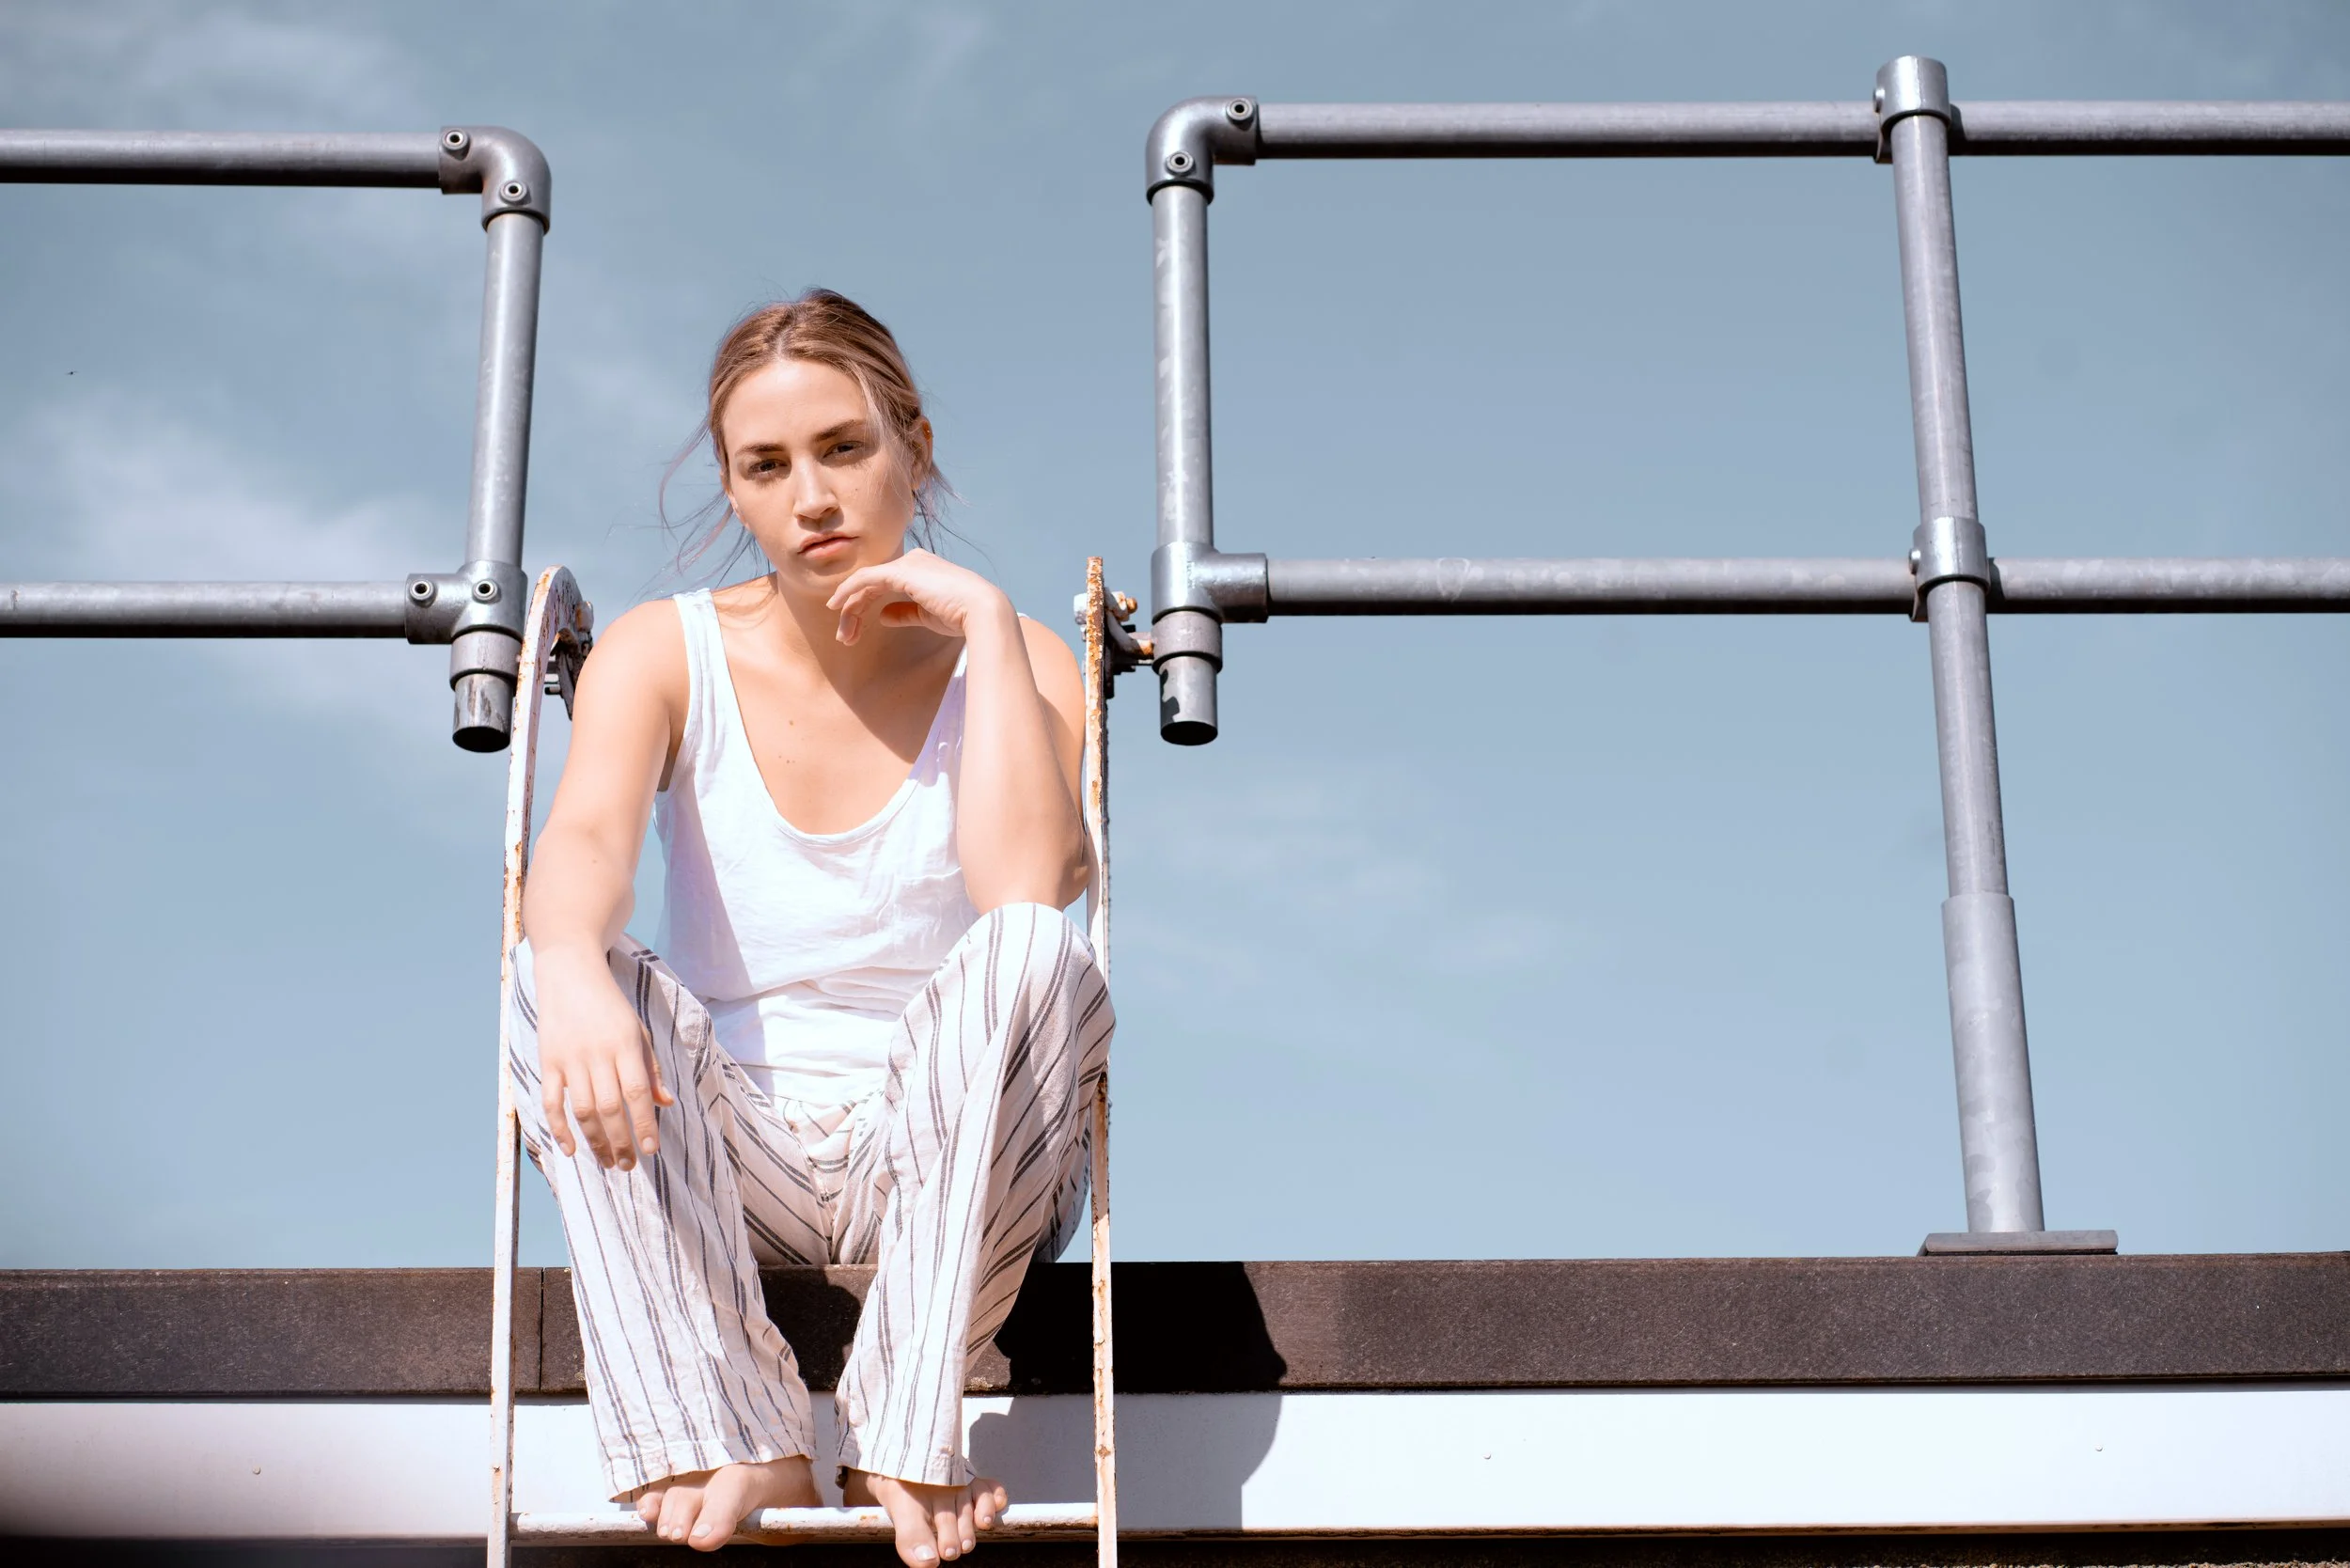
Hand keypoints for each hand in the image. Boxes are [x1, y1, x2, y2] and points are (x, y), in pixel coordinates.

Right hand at [533, 949, 673, 1169]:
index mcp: (625, 1045)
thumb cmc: (610, 1006)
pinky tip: (570, 1149)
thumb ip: (650, 1068)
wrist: (569, 973)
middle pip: (610, 1108)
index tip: (651, 1150)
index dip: (644, 1125)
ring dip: (595, 1141)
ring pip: (582, 1110)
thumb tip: (665, 1104)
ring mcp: (570, 1059)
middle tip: (629, 1166)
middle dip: (621, 1142)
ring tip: (608, 1163)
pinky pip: (551, 1101)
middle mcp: (597, 1054)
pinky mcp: (547, 1061)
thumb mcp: (638, 1030)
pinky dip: (559, 1128)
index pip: (636, 1093)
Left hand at [825, 549, 1010, 645]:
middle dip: (854, 609)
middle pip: (872, 583)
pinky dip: (848, 591)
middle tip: (845, 637)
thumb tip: (883, 615)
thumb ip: (904, 612)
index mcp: (921, 569)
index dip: (864, 604)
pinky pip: (866, 579)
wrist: (981, 610)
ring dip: (850, 608)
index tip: (853, 629)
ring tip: (843, 634)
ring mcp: (907, 564)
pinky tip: (837, 606)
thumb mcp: (927, 615)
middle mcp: (912, 561)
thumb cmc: (961, 616)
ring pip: (866, 582)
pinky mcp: (901, 572)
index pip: (883, 584)